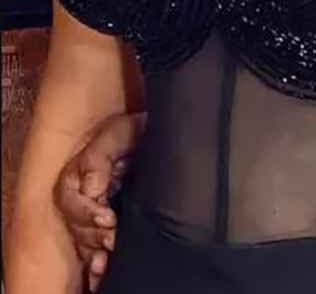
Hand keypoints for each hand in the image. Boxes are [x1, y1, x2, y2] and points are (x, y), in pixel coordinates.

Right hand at [54, 112, 145, 291]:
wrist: (158, 138)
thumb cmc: (136, 133)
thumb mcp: (120, 133)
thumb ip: (100, 156)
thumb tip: (90, 188)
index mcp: (80, 173)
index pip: (70, 198)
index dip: (85, 213)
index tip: (107, 219)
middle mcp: (83, 195)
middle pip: (75, 224)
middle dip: (91, 235)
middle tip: (112, 239)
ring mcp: (94, 212)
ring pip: (83, 239)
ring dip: (93, 250)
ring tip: (109, 255)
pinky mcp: (107, 225)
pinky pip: (94, 248)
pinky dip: (95, 263)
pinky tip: (101, 271)